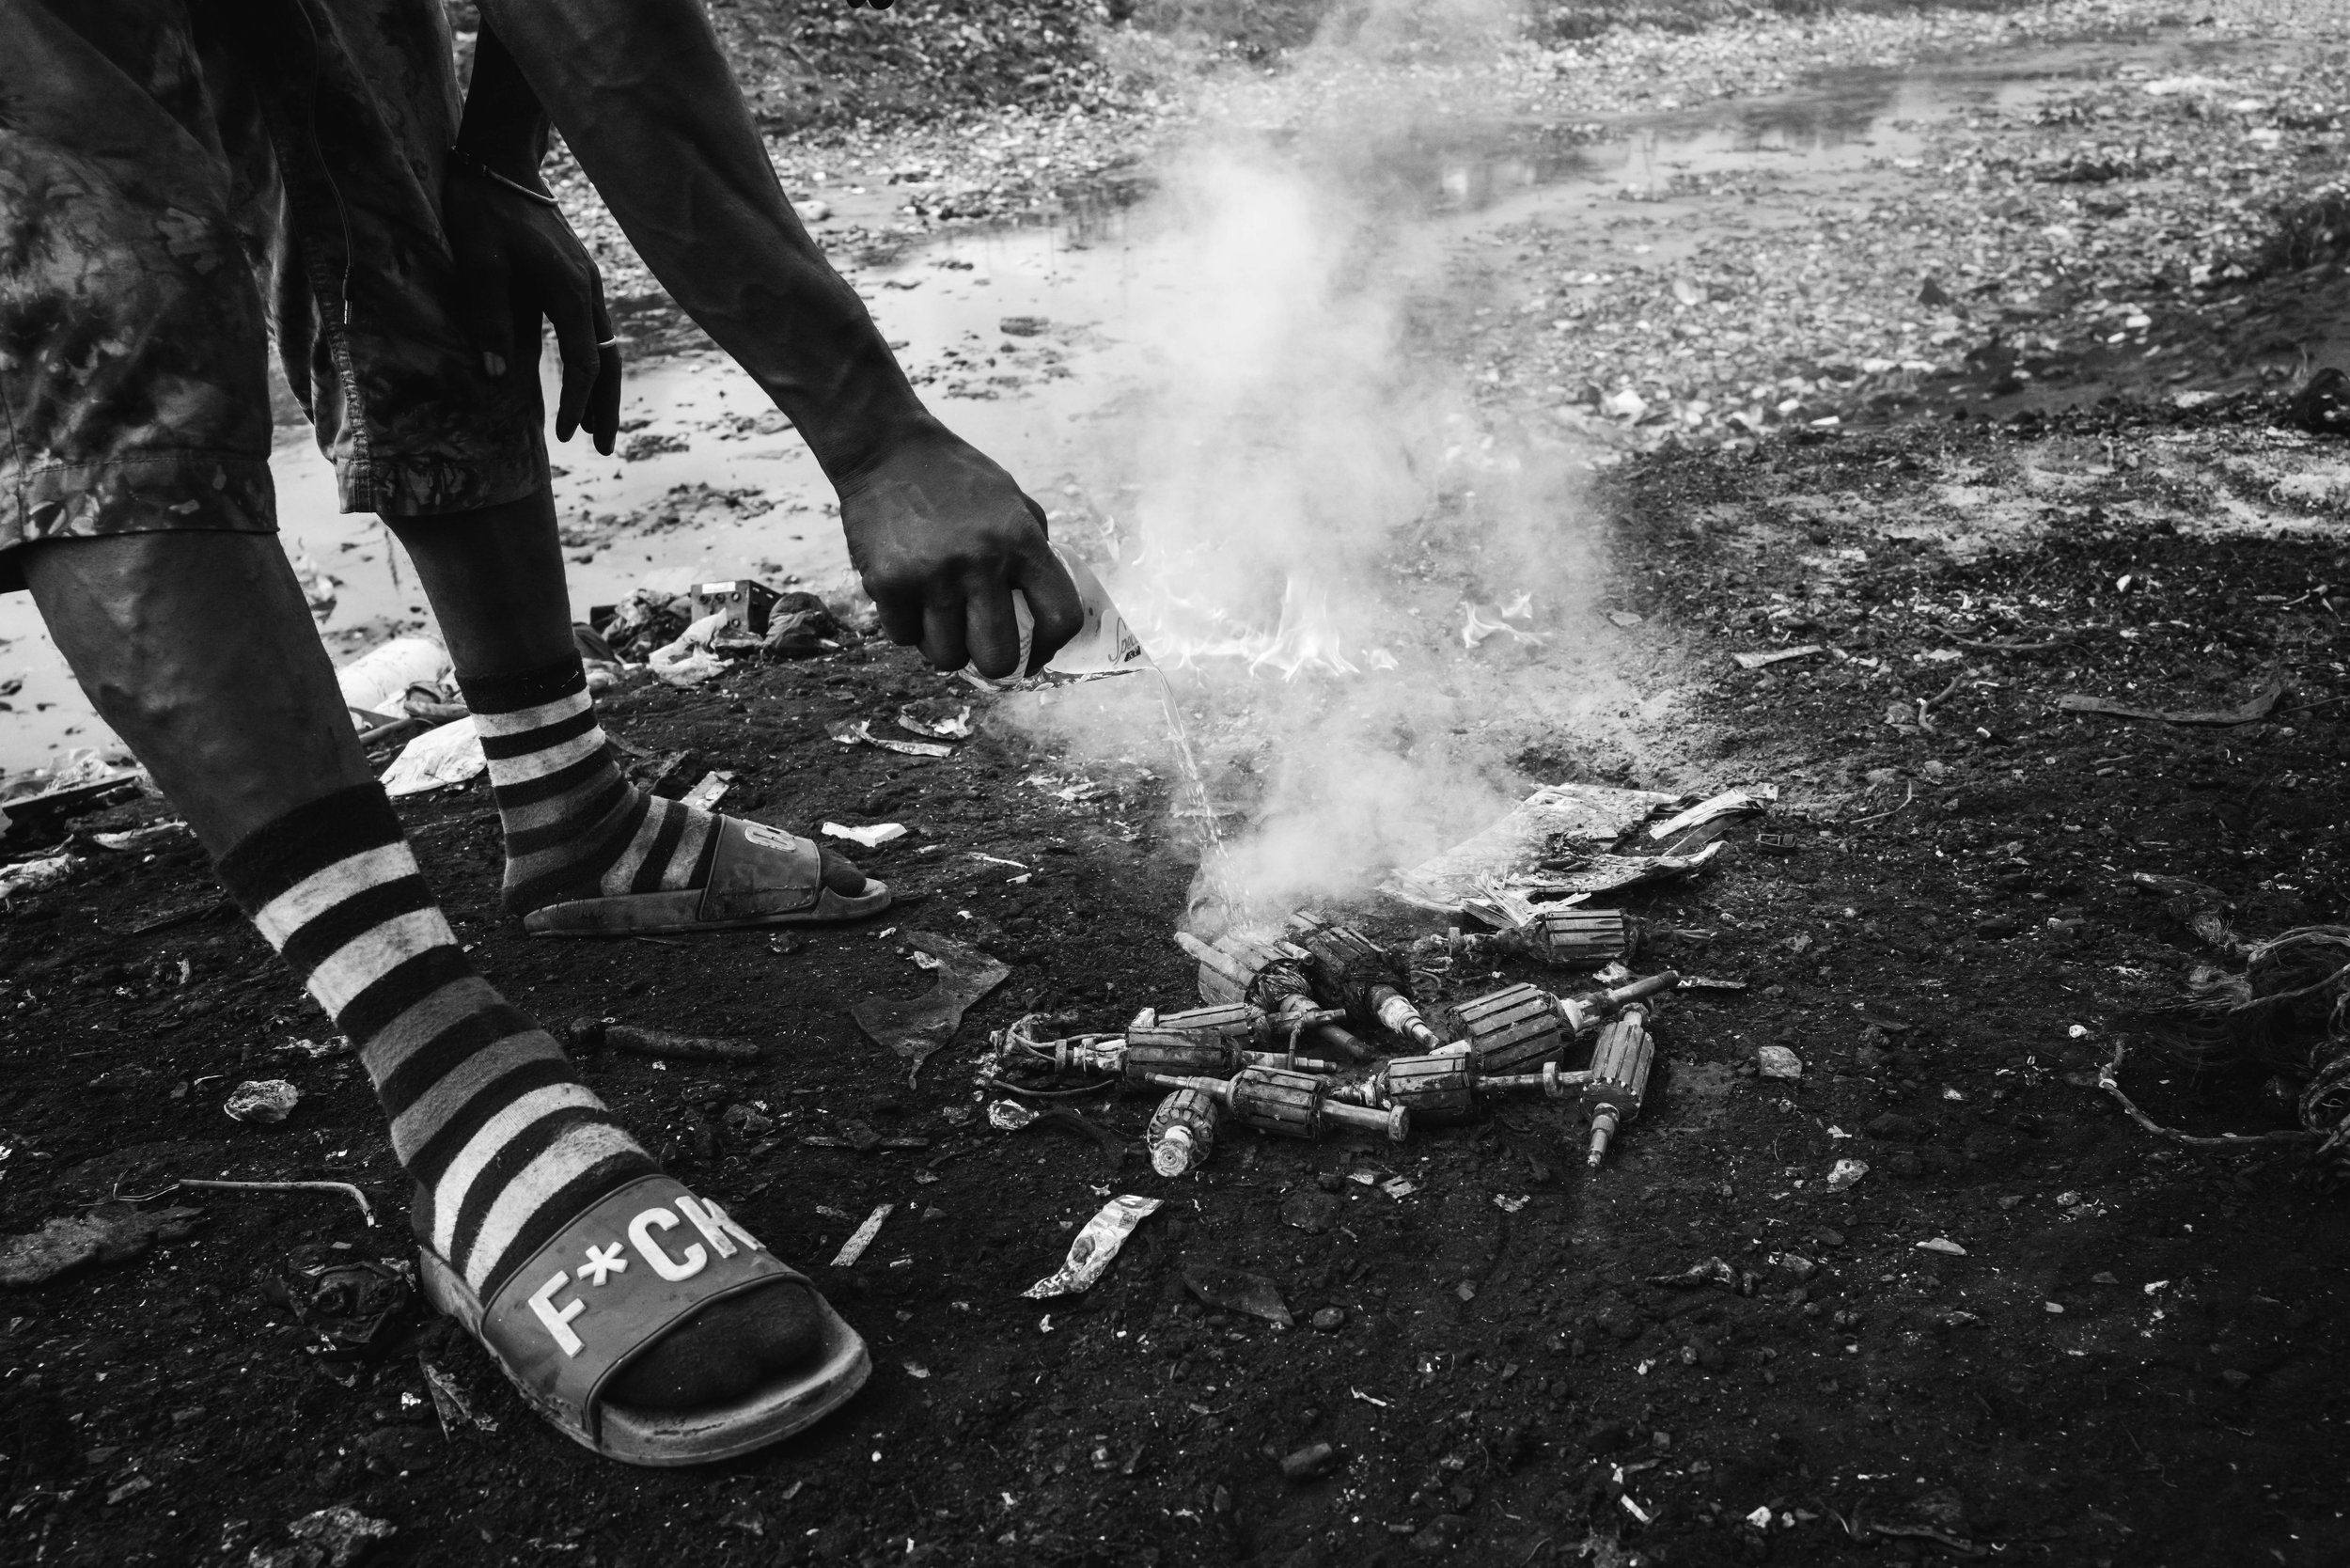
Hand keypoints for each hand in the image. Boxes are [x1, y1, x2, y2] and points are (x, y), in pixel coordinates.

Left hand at [443, 159, 621, 452]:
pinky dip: (593, 361)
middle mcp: (587, 290)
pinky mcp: (576, 274)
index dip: (575, 403)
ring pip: (606, 347)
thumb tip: (498, 377)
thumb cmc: (484, 207)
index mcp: (569, 290)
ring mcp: (586, 281)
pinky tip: (581, 376)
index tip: (560, 435)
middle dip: (606, 408)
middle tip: (606, 449)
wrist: (500, 159)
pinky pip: (594, 329)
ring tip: (596, 425)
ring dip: (603, 388)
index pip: (583, 363)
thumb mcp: (479, 263)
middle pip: (608, 361)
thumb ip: (489, 319)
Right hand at [836, 423, 1082, 676]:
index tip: (1036, 653)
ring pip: (946, 657)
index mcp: (1021, 541)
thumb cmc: (956, 479)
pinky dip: (909, 627)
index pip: (1060, 619)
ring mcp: (931, 575)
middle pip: (998, 659)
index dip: (1052, 648)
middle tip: (983, 647)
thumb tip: (1045, 612)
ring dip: (947, 646)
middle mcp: (980, 562)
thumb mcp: (1013, 502)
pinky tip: (912, 599)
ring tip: (943, 618)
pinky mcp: (887, 583)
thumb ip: (1034, 552)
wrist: (887, 449)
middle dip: (994, 663)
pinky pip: (904, 637)